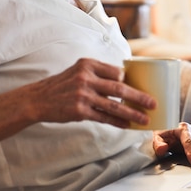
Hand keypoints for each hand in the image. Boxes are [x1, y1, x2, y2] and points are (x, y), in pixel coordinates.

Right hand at [29, 58, 154, 127]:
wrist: (37, 99)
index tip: (143, 87)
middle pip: (119, 89)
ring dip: (132, 113)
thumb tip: (126, 81)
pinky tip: (127, 125)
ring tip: (145, 119)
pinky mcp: (79, 111)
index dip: (130, 81)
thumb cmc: (63, 84)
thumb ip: (99, 73)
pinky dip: (117, 122)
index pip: (117, 72)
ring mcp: (82, 95)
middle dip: (139, 97)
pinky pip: (103, 117)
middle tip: (153, 103)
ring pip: (114, 106)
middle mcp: (86, 78)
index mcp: (88, 64)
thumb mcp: (79, 70)